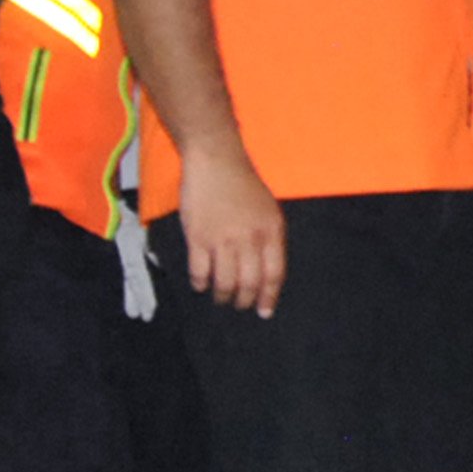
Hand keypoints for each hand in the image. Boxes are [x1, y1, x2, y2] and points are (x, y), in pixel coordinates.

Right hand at [180, 148, 286, 317]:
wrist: (216, 160)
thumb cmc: (243, 184)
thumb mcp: (269, 209)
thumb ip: (269, 238)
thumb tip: (266, 271)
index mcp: (271, 231)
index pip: (274, 274)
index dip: (269, 296)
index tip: (264, 311)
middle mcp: (250, 238)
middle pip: (249, 283)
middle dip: (244, 300)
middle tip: (239, 305)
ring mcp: (223, 239)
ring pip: (225, 282)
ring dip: (223, 296)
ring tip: (221, 298)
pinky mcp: (198, 237)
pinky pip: (200, 271)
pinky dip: (200, 283)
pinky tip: (200, 285)